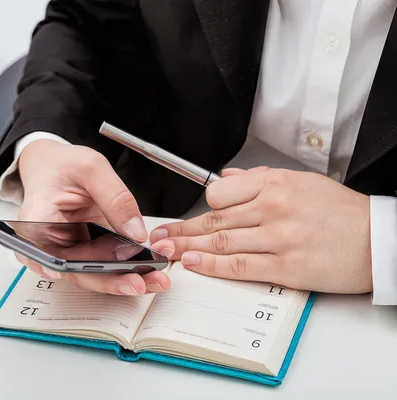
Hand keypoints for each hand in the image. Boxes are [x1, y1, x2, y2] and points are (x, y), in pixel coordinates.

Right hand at [15, 139, 170, 294]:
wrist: (56, 167)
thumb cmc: (62, 166)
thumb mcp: (91, 167)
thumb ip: (114, 197)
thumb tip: (135, 232)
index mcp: (38, 217)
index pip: (40, 250)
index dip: (59, 266)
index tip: (80, 271)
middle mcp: (49, 241)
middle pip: (74, 270)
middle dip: (109, 280)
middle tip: (137, 282)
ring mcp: (67, 249)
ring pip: (92, 274)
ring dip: (122, 279)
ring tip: (152, 279)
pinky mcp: (84, 251)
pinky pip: (102, 265)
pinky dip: (125, 269)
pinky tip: (148, 269)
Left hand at [150, 167, 371, 293]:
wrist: (377, 239)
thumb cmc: (341, 212)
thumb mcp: (302, 182)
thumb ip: (260, 180)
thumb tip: (229, 179)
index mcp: (275, 184)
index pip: (220, 194)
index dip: (199, 207)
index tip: (185, 216)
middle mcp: (273, 208)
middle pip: (213, 219)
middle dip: (180, 229)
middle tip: (157, 236)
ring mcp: (279, 238)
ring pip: (221, 242)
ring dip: (188, 247)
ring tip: (166, 251)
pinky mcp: (286, 266)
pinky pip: (240, 265)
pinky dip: (212, 266)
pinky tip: (194, 264)